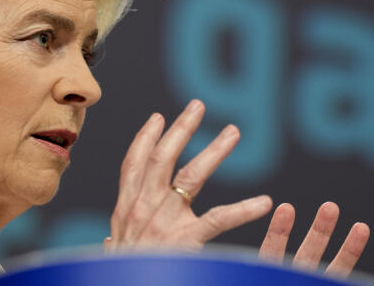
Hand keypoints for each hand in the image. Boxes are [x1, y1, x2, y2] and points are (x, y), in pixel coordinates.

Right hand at [105, 99, 272, 249]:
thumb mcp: (113, 257)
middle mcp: (142, 209)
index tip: (158, 118)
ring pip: (191, 176)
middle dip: (181, 129)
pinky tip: (264, 201)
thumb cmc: (119, 277)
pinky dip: (244, 210)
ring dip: (214, 151)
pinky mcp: (184, 241)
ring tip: (233, 132)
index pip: (133, 166)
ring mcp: (163, 223)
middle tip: (198, 106)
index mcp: (125, 212)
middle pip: (162, 158)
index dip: (146, 139)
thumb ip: (115, 244)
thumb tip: (109, 240)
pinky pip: (219, 219)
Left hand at [259, 201, 373, 285]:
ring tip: (362, 227)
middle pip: (309, 255)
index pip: (273, 253)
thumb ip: (248, 274)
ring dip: (350, 250)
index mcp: (271, 277)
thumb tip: (247, 236)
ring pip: (337, 272)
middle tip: (329, 206)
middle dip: (320, 231)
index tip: (286, 207)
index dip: (279, 232)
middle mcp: (296, 282)